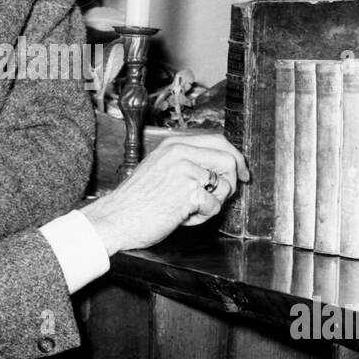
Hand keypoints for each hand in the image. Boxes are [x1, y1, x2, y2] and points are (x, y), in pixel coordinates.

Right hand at [81, 132, 248, 255]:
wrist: (116, 218)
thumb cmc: (136, 200)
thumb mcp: (159, 167)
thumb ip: (186, 161)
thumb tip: (220, 166)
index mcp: (174, 143)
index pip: (218, 140)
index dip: (236, 158)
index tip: (242, 173)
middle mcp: (180, 152)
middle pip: (229, 159)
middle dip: (232, 182)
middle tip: (223, 196)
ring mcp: (185, 170)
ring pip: (224, 185)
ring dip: (214, 203)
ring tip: (192, 209)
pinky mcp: (188, 192)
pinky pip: (213, 206)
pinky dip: (202, 218)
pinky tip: (182, 217)